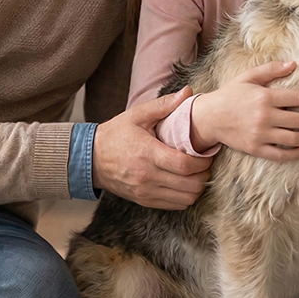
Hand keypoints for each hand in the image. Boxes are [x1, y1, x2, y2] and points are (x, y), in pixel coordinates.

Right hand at [92, 88, 211, 209]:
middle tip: (205, 163)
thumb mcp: (137, 115)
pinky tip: (184, 183)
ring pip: (185, 199)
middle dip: (204, 175)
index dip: (203, 162)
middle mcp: (147, 176)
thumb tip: (188, 92)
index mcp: (147, 153)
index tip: (207, 154)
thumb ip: (164, 105)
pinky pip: (174, 206)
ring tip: (196, 173)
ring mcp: (145, 191)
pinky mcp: (144, 201)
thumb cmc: (116, 134)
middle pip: (189, 185)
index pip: (185, 165)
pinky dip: (185, 197)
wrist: (91, 158)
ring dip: (196, 187)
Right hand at [190, 60, 298, 162]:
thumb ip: (271, 69)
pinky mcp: (256, 149)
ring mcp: (261, 135)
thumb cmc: (230, 94)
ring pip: (296, 138)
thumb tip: (294, 64)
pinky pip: (282, 154)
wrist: (209, 117)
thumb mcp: (248, 77)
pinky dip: (298, 153)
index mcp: (265, 97)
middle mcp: (265, 117)